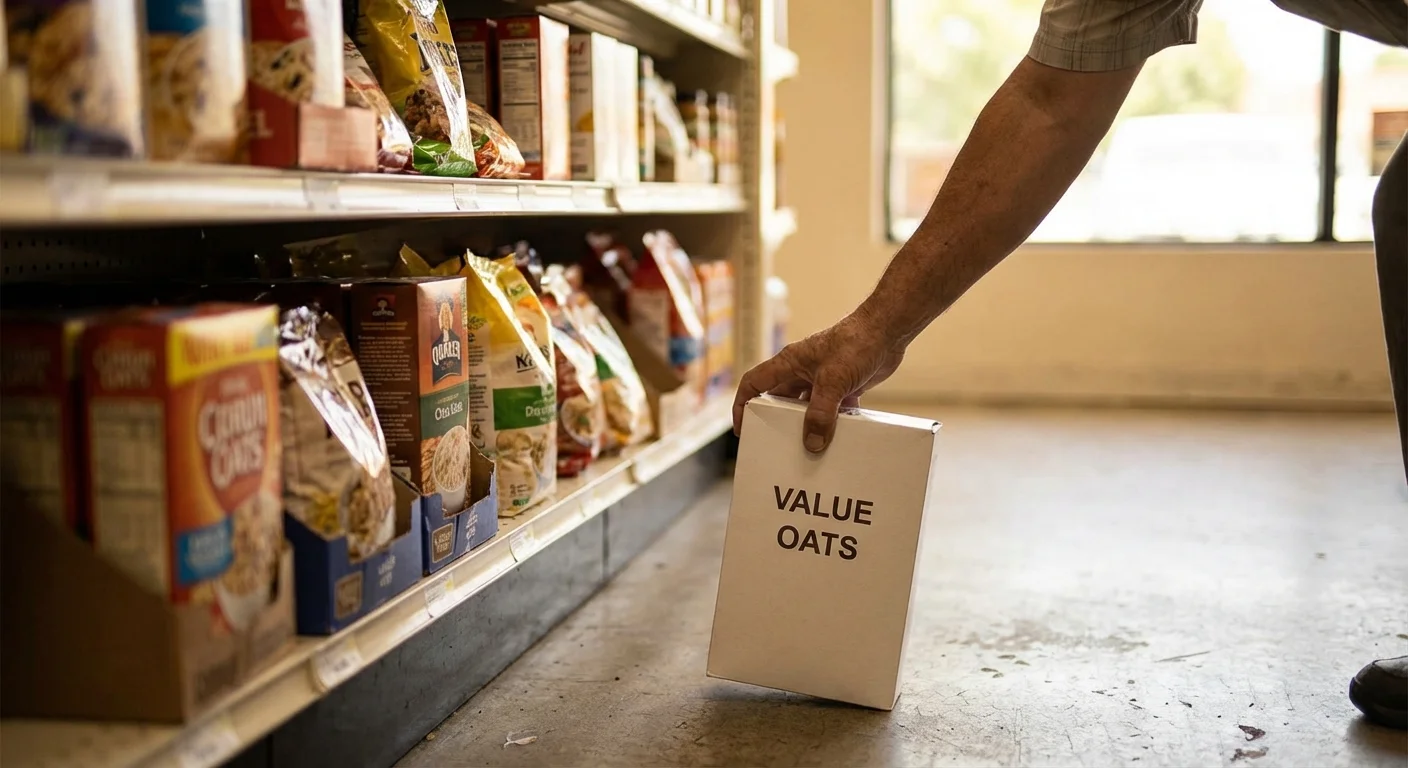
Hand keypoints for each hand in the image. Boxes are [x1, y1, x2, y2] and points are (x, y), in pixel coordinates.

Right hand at [733, 311, 905, 452]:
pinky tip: (840, 437)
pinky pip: (831, 410)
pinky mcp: (843, 386)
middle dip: (779, 422)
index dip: (743, 404)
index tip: (743, 427)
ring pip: (807, 408)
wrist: (888, 330)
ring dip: (809, 425)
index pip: (754, 383)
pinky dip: (834, 423)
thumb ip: (821, 413)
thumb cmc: (855, 342)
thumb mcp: (833, 381)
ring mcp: (823, 379)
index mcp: (789, 363)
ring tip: (809, 449)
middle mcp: (802, 371)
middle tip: (779, 446)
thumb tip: (812, 444)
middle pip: (781, 400)